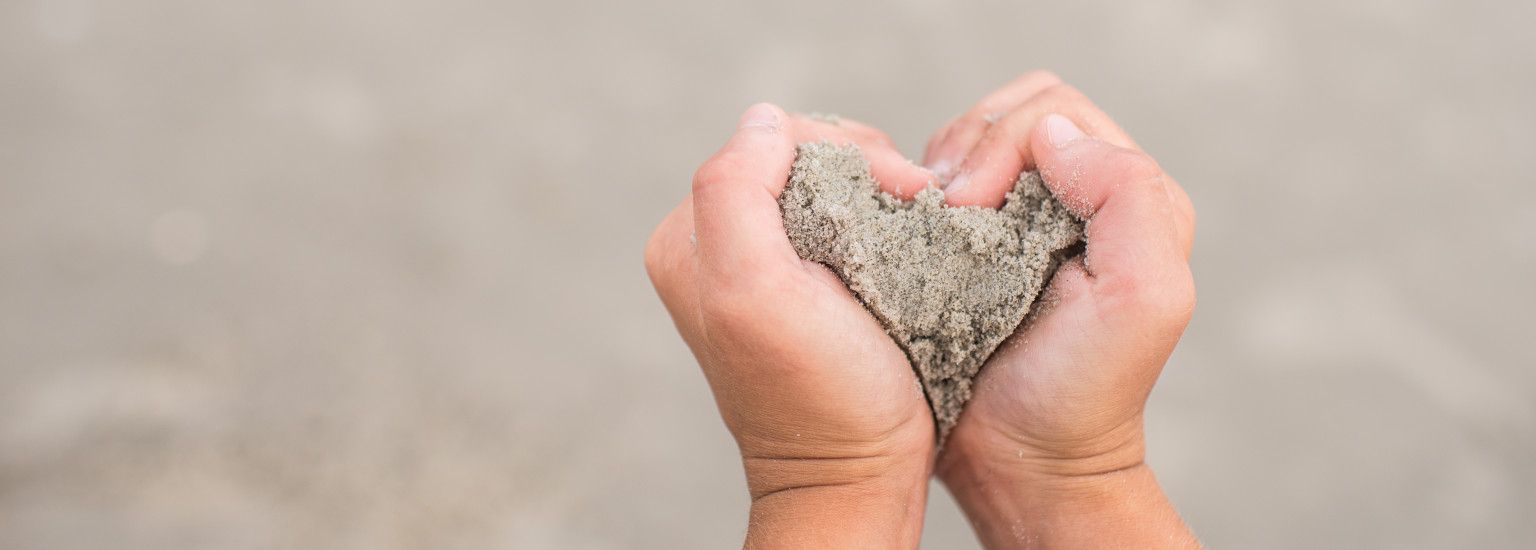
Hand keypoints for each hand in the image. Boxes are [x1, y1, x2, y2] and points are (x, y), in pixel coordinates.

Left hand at [645, 104, 936, 548]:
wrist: (857, 478)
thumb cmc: (819, 397)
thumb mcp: (755, 291)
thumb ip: (735, 192)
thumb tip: (763, 121)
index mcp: (691, 238)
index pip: (766, 141)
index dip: (841, 148)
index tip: (901, 187)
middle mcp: (717, 245)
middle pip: (799, 154)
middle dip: (865, 163)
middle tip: (918, 200)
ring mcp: (764, 263)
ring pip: (828, 179)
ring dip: (881, 188)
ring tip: (921, 218)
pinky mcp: (807, 283)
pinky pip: (846, 216)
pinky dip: (885, 215)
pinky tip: (911, 237)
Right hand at [928, 73, 1200, 547]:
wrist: (1023, 462)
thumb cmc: (1082, 392)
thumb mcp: (1141, 299)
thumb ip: (1127, 196)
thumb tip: (1054, 136)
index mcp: (1130, 198)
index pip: (1056, 114)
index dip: (1002, 143)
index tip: (969, 207)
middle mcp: (1082, 196)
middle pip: (1016, 110)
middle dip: (969, 144)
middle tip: (947, 206)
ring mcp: (1023, 216)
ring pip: (973, 135)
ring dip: (943, 164)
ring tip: (932, 217)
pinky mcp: (973, 240)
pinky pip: (941, 179)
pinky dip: (921, 190)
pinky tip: (917, 227)